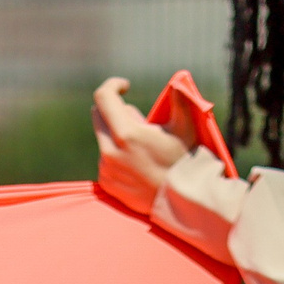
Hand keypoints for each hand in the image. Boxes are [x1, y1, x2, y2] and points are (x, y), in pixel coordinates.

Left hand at [92, 76, 199, 213]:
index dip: (113, 85)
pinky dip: (117, 155)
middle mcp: (110, 152)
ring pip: (103, 139)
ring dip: (117, 135)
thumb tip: (178, 80)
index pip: (103, 98)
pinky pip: (105, 160)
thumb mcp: (184, 127)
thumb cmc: (183, 162)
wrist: (179, 203)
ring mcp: (106, 169)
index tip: (125, 87)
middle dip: (115, 110)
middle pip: (98, 115)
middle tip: (138, 120)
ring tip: (142, 148)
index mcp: (127, 134)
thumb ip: (179, 99)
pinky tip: (137, 165)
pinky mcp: (106, 183)